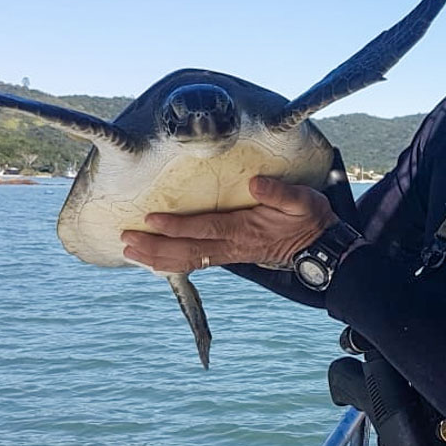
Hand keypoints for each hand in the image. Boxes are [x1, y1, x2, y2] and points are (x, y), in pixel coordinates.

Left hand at [121, 176, 339, 272]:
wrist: (320, 247)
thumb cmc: (309, 219)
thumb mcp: (302, 201)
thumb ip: (279, 193)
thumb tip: (254, 183)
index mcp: (245, 229)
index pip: (205, 227)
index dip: (177, 225)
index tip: (151, 219)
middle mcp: (232, 246)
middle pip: (187, 250)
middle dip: (155, 246)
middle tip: (125, 240)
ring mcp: (230, 254)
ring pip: (187, 260)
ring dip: (156, 257)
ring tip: (129, 250)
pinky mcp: (229, 256)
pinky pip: (195, 263)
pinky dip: (171, 263)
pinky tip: (153, 260)